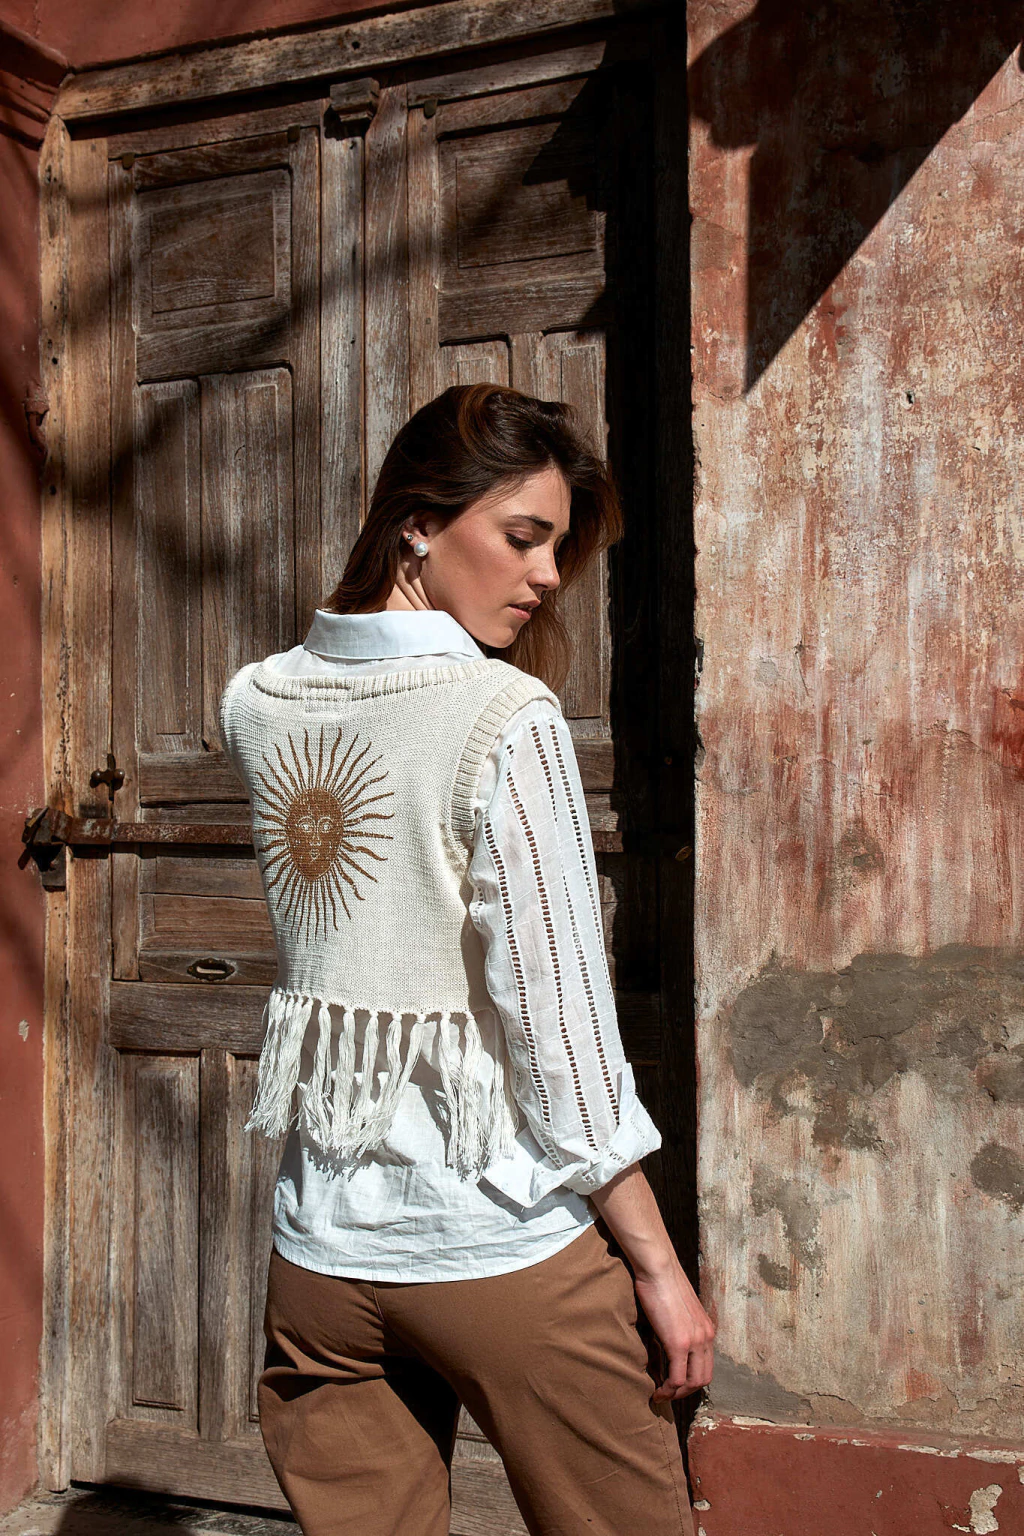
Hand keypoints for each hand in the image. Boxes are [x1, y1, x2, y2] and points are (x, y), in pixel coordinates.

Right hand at [633, 1262, 715, 1401]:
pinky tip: (657, 1392)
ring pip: (692, 1383)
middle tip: (668, 1394)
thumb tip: (667, 1339)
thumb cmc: (662, 1282)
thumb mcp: (678, 1309)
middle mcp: (706, 1337)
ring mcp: (694, 1341)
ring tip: (662, 1395)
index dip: (691, 1380)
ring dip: (677, 1395)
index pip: (706, 1365)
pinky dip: (668, 1390)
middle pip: (703, 1379)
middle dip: (686, 1392)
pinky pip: (677, 1378)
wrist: (658, 1268)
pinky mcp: (678, 1343)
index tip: (675, 1384)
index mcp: (707, 1329)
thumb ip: (678, 1327)